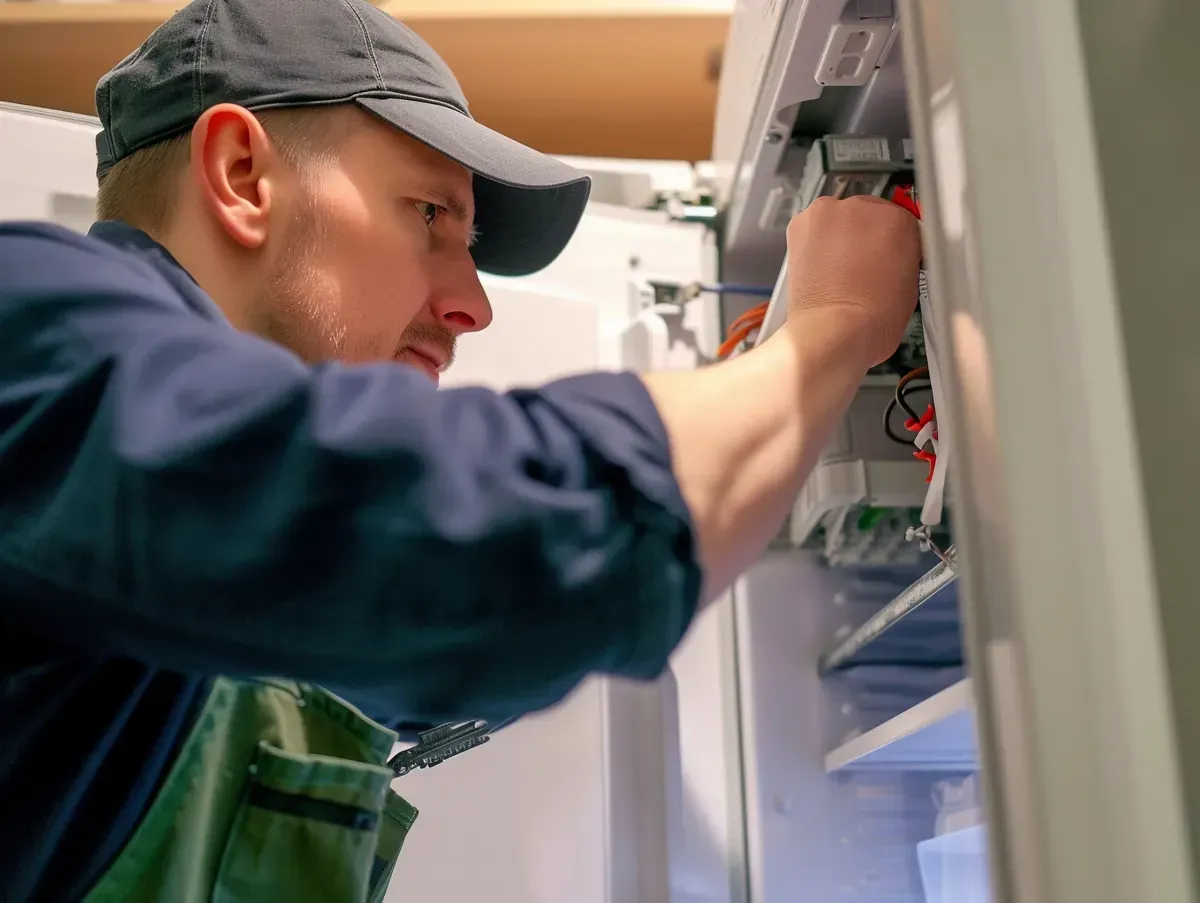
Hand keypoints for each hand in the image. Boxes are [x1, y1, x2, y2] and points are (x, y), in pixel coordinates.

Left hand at [783, 195, 921, 366]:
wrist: (834, 331)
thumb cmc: (873, 320)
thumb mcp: (911, 284)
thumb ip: (904, 256)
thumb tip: (894, 255)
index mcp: (900, 220)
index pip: (901, 222)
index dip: (894, 243)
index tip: (888, 256)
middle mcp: (864, 207)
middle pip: (868, 215)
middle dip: (865, 237)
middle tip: (863, 266)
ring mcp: (829, 213)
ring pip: (839, 219)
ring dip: (840, 237)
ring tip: (839, 271)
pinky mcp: (800, 225)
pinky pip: (813, 228)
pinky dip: (816, 244)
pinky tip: (822, 268)